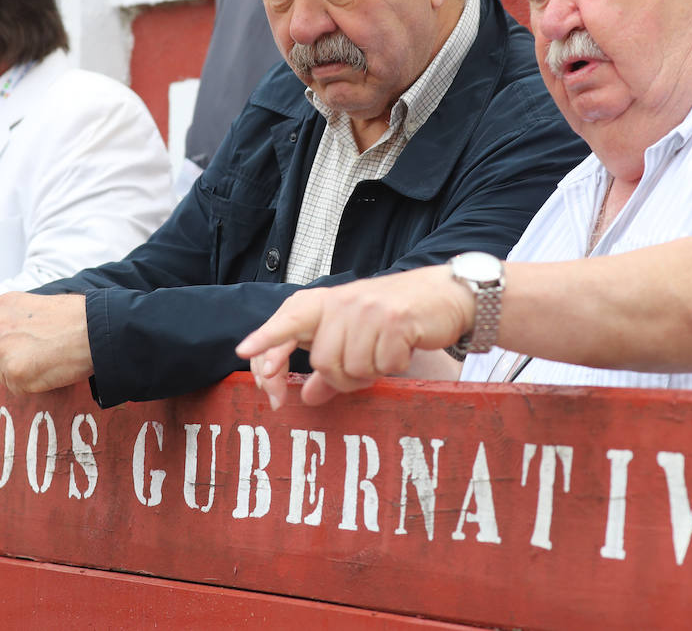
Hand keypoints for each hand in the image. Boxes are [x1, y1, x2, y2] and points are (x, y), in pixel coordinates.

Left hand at [0, 292, 92, 396]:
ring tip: (49, 362)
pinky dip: (33, 386)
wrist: (97, 329)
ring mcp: (2, 350)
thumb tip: (2, 343)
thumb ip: (13, 321)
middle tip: (33, 365)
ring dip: (22, 376)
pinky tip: (51, 370)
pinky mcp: (14, 373)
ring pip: (3, 376)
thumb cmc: (77, 317)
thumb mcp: (35, 306)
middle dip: (6, 366)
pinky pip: (17, 389)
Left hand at [236, 266, 471, 409]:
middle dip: (344, 378)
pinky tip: (404, 347)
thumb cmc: (399, 316)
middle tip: (368, 367)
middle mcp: (343, 301)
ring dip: (371, 372)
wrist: (447, 294)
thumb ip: (330, 364)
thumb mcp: (359, 335)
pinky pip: (382, 365)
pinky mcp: (394, 320)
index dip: (267, 339)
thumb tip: (307, 397)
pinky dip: (395, 365)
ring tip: (388, 352)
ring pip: (351, 368)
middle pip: (323, 362)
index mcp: (328, 303)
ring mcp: (368, 309)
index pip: (288, 320)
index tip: (244, 352)